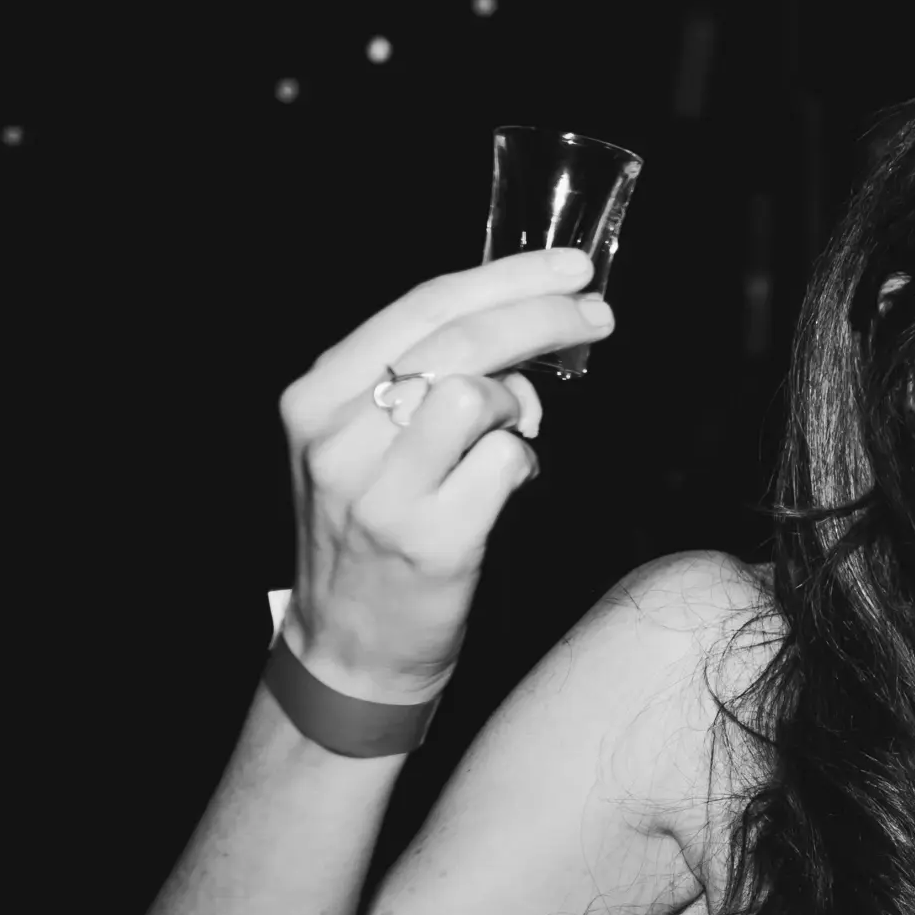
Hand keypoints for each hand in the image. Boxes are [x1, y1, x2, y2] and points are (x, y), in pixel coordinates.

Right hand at [273, 246, 615, 698]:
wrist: (349, 647)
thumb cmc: (371, 530)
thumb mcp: (363, 442)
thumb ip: (418, 377)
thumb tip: (519, 321)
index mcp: (317, 397)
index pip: (423, 306)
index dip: (506, 277)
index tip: (569, 267)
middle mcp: (339, 438)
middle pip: (460, 339)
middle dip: (543, 315)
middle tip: (596, 315)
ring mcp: (382, 491)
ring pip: (479, 393)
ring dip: (520, 402)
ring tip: (518, 431)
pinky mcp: (432, 540)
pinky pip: (507, 463)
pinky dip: (525, 463)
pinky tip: (509, 483)